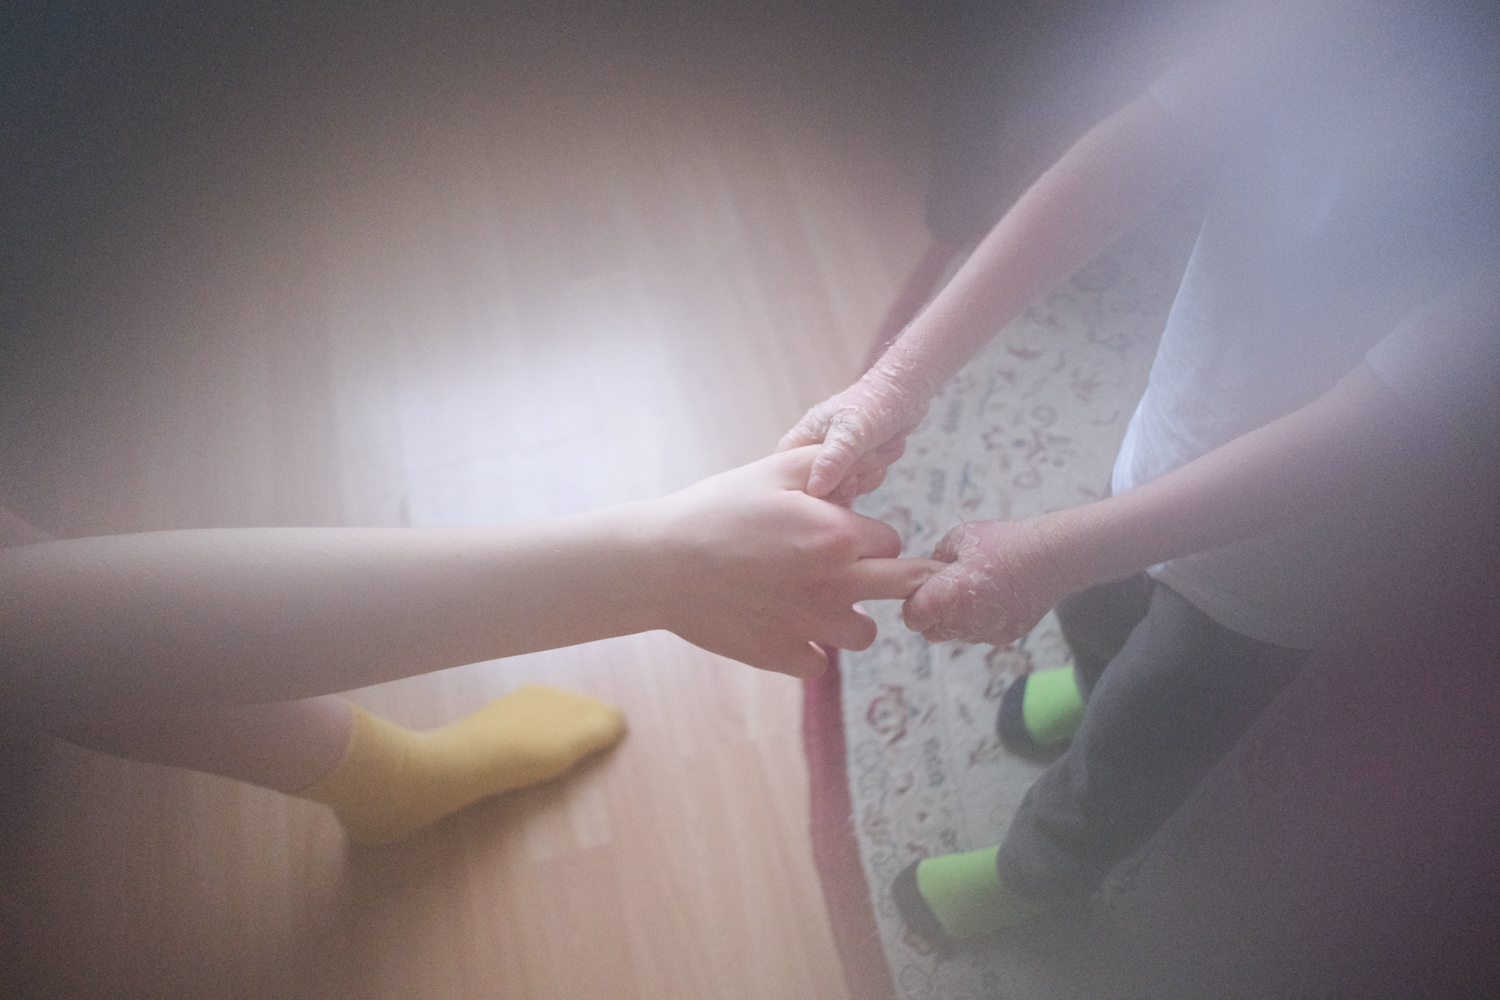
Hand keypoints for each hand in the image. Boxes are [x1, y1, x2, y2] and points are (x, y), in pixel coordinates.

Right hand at [650, 447, 943, 677]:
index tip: (853, 536)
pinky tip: (792, 629)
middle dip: (899, 579)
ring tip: (823, 602)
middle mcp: (833, 584)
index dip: (874, 537)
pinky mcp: (781, 655)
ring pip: (865, 633)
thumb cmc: (715, 510)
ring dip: (852, 618)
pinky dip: (812, 650)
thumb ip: (825, 464)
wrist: (660, 564)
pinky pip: (821, 663)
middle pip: (904, 587)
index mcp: (836, 535)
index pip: (892, 541)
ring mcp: (809, 625)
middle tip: (879, 576)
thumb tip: (867, 461)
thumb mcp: (771, 470)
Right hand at [776, 362, 932, 504]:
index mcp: (801, 441)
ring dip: (863, 477)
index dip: (804, 487)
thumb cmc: (873, 404)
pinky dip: (872, 477)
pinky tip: (880, 457)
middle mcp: (813, 454)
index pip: (785, 475)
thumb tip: (814, 489)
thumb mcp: (851, 431)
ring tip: (874, 451)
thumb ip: (832, 459)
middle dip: (844, 481)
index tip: (832, 479)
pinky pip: (858, 488)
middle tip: (860, 459)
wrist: (905, 395)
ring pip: (840, 492)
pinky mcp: (853, 468)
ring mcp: (835, 463)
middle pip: (815, 492)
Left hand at [901, 518, 1064, 646]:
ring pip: (958, 635)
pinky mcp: (1005, 637)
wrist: (1049, 558)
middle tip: (949, 590)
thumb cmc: (1002, 544)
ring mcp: (984, 633)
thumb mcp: (959, 538)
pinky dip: (983, 621)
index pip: (912, 617)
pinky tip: (996, 598)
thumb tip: (932, 570)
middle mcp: (961, 623)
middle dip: (934, 615)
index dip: (915, 603)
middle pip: (932, 632)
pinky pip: (983, 634)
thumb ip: (937, 557)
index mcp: (943, 599)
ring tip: (977, 590)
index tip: (926, 589)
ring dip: (958, 619)